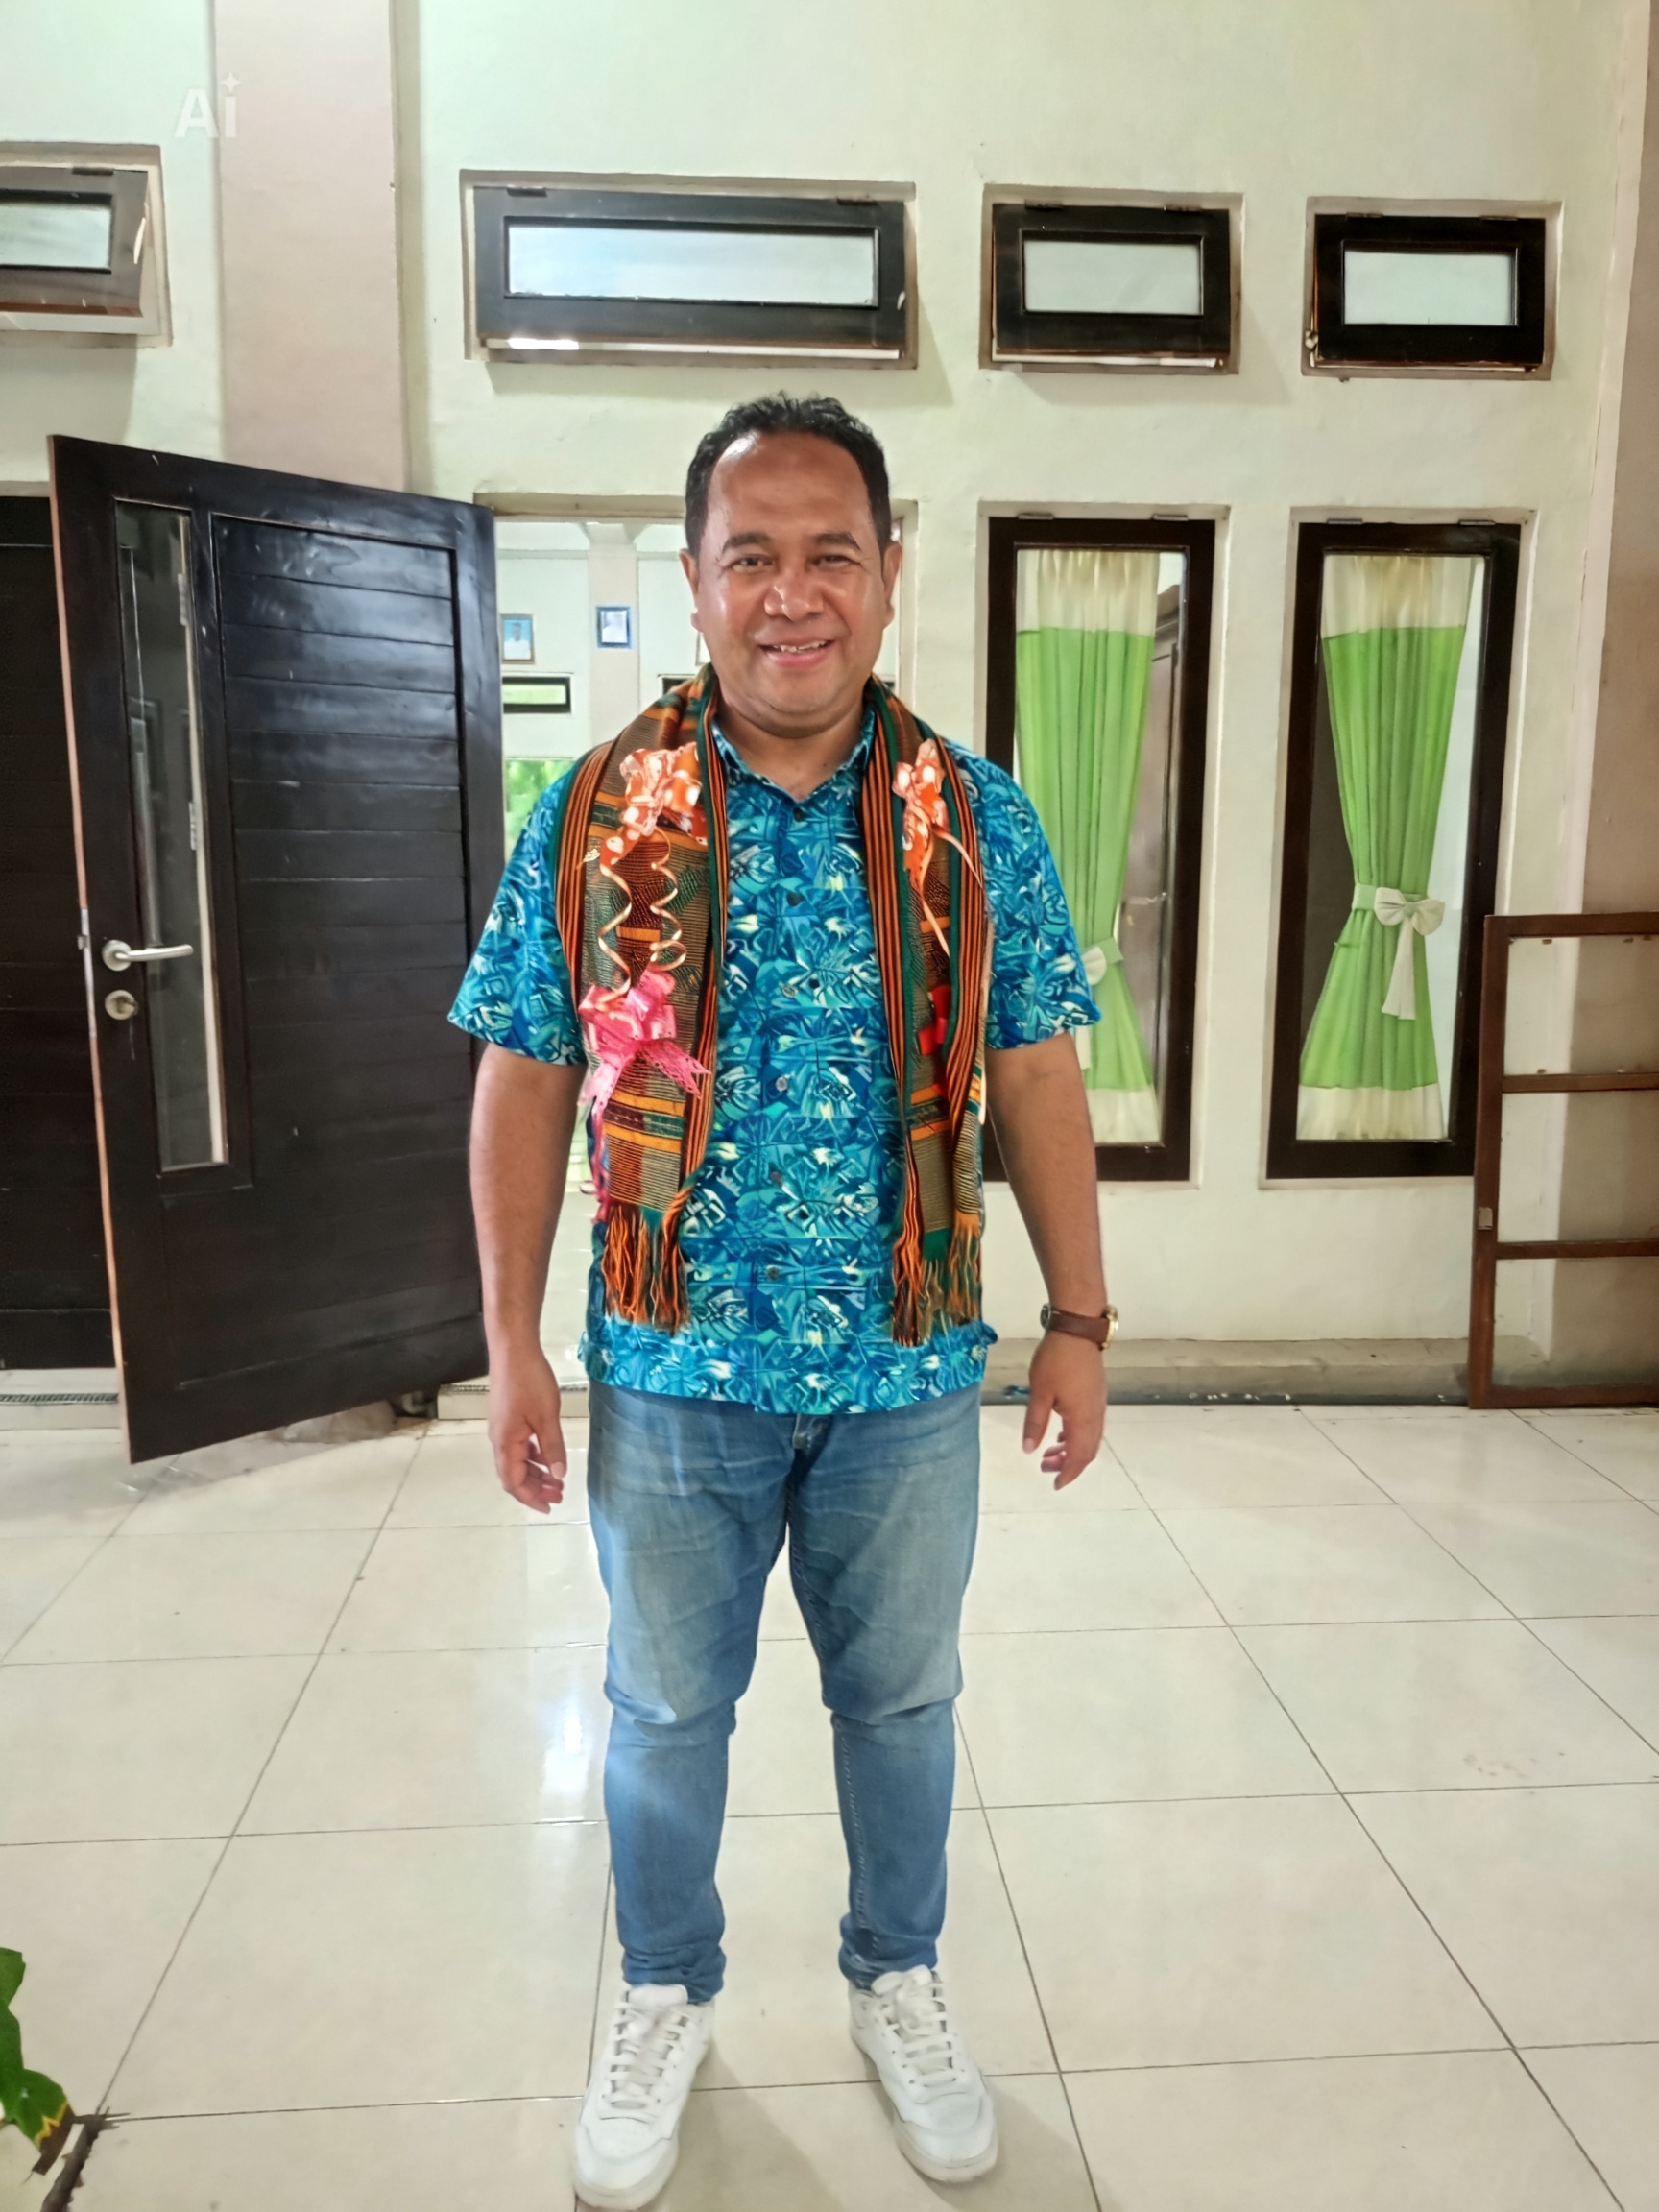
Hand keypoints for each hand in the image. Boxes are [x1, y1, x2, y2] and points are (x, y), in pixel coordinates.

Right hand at [487, 1342, 566, 1512]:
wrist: (513, 1349)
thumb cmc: (529, 1381)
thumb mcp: (547, 1417)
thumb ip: (553, 1448)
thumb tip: (559, 1474)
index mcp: (506, 1444)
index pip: (514, 1483)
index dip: (531, 1498)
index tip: (550, 1507)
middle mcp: (499, 1440)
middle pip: (514, 1475)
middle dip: (536, 1488)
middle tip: (560, 1494)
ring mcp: (502, 1429)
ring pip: (517, 1461)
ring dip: (536, 1473)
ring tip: (557, 1479)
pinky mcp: (507, 1418)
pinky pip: (519, 1447)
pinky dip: (533, 1456)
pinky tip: (547, 1455)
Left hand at [1021, 1330, 1106, 1488]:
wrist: (1077, 1330)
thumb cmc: (1056, 1359)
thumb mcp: (1039, 1393)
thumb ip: (1035, 1423)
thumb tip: (1029, 1450)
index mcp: (1081, 1418)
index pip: (1079, 1456)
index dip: (1068, 1473)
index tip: (1055, 1485)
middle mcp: (1095, 1414)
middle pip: (1087, 1450)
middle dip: (1068, 1464)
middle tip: (1045, 1469)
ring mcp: (1098, 1403)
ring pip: (1089, 1438)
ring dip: (1071, 1450)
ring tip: (1049, 1454)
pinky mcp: (1096, 1393)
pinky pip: (1090, 1425)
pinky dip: (1076, 1436)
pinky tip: (1060, 1433)